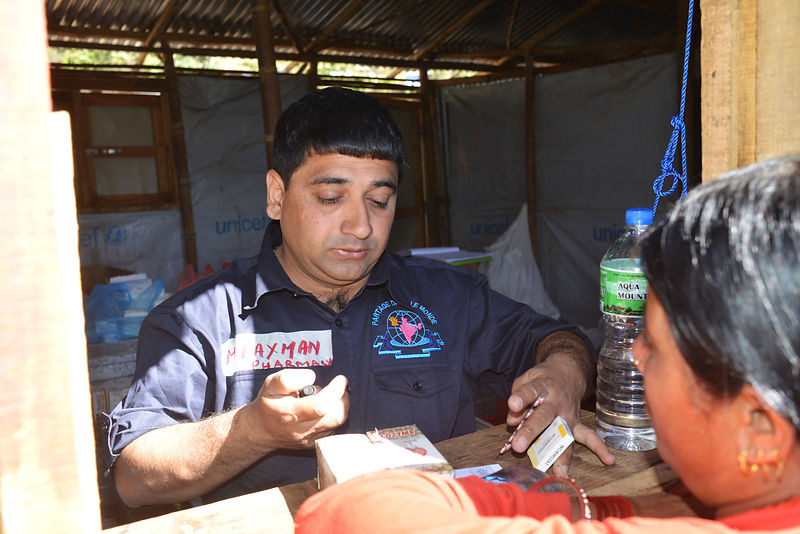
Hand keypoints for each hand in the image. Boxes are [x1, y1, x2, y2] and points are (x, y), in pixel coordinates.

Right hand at [243, 369, 349, 451]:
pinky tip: (324, 410)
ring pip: (337, 424)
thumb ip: (289, 378)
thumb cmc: (268, 403)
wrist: (260, 430)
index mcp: (289, 413)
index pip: (320, 405)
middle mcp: (300, 430)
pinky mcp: (313, 444)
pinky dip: (334, 417)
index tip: (340, 379)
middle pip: (335, 417)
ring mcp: (308, 440)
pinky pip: (333, 430)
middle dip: (343, 399)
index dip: (335, 391)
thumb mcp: (271, 384)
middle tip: (338, 388)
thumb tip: (311, 378)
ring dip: (339, 407)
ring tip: (328, 398)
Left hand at [505, 346, 614, 475]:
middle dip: (531, 431)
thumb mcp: (526, 381)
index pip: (530, 391)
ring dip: (559, 453)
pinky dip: (599, 448)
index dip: (521, 398)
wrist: (567, 374)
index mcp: (541, 386)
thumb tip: (513, 421)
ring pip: (562, 433)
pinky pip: (589, 436)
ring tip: (559, 471)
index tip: (513, 404)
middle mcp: (556, 402)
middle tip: (518, 445)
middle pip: (543, 416)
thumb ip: (517, 398)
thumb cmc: (541, 381)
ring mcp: (568, 414)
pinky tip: (609, 460)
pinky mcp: (576, 424)